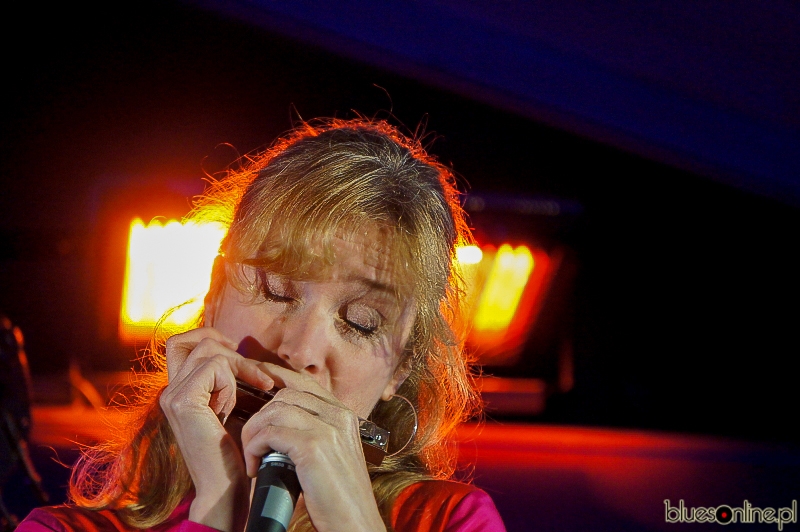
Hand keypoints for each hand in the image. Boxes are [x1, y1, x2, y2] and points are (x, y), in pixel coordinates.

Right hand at [160, 327, 273, 531]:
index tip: (239, 357)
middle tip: (253, 372)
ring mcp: (172, 395)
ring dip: (237, 365)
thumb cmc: (235, 450)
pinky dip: (234, 379)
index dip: (211, 338)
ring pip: (206, 349)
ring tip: (253, 389)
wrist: (226, 486)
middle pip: (188, 339)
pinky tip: (237, 405)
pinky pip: (214, 367)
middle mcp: (169, 391)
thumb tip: (240, 349)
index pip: (181, 343)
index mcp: (177, 391)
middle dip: (226, 347)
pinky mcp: (183, 401)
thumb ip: (225, 379)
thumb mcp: (229, 405)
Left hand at [240, 364, 386, 531]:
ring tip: (254, 458)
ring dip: (254, 433)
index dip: (275, 378)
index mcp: (344, 414)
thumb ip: (314, 431)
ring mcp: (328, 428)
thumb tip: (280, 418)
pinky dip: (255, 449)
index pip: (303, 382)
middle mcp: (338, 415)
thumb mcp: (331, 455)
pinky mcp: (314, 447)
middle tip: (252, 444)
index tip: (254, 382)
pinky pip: (269, 433)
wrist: (355, 524)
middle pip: (284, 394)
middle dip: (259, 416)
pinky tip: (257, 468)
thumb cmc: (337, 497)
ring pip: (274, 410)